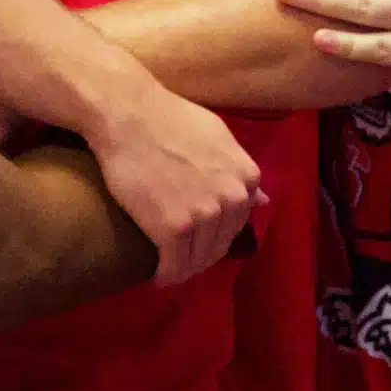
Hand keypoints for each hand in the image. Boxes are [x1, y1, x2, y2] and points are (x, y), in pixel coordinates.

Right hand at [82, 68, 262, 283]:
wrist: (128, 114)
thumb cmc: (168, 118)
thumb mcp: (217, 136)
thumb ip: (238, 169)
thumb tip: (263, 200)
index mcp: (247, 178)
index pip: (238, 221)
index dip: (216, 231)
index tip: (198, 235)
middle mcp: (233, 199)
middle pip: (219, 244)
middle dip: (201, 254)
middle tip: (178, 255)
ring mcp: (205, 216)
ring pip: (198, 259)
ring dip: (183, 268)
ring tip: (167, 266)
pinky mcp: (174, 229)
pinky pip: (174, 266)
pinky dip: (166, 276)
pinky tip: (157, 276)